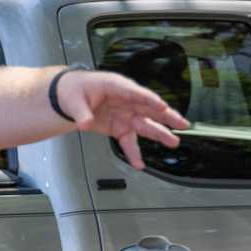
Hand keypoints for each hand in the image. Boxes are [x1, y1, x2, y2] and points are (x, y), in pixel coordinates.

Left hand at [59, 70, 188, 171]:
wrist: (69, 97)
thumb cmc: (76, 90)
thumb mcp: (73, 99)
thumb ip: (81, 113)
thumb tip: (85, 123)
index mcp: (115, 86)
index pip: (135, 92)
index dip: (149, 99)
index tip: (161, 106)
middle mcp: (125, 101)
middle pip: (149, 108)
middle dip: (166, 116)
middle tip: (181, 124)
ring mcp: (124, 115)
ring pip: (145, 125)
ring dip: (159, 134)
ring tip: (173, 142)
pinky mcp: (120, 128)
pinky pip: (129, 141)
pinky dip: (133, 153)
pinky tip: (139, 164)